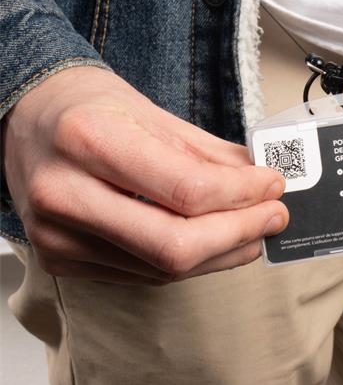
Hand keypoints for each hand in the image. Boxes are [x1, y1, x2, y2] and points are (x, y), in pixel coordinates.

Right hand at [2, 67, 287, 284]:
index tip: (274, 187)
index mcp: (89, 140)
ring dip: (223, 254)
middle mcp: (65, 195)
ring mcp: (58, 237)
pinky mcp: (62, 261)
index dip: (243, 196)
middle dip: (240, 234)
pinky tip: (214, 242)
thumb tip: (263, 182)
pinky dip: (191, 262)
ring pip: (165, 270)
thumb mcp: (153, 113)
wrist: (26, 120)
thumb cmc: (89, 109)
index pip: (186, 189)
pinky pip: (146, 275)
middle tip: (274, 217)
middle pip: (176, 246)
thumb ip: (210, 154)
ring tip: (253, 231)